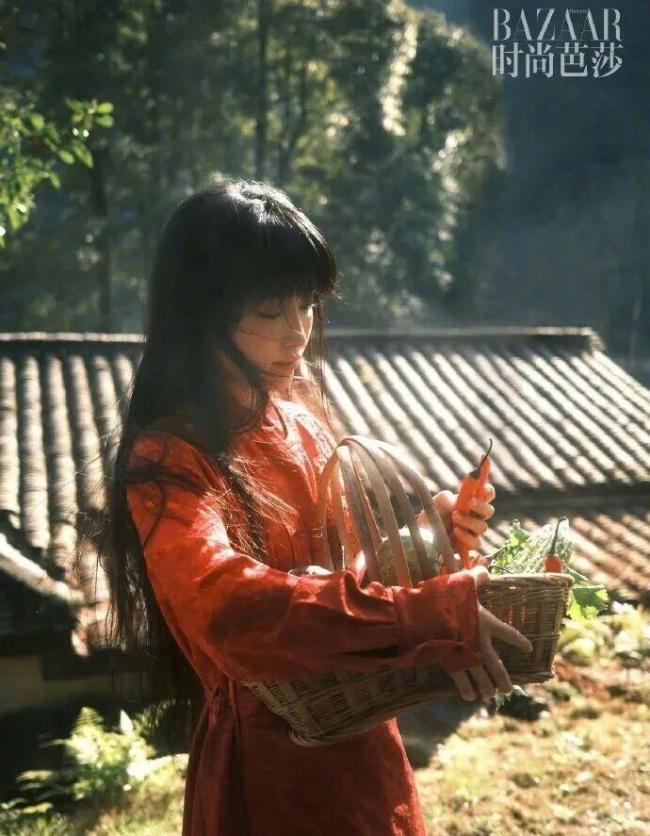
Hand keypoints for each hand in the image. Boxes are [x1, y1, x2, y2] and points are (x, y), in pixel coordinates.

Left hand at [417, 483, 495, 555]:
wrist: (422, 531)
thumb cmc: (433, 512)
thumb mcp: (437, 502)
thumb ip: (448, 498)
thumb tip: (456, 502)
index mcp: (472, 502)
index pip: (487, 495)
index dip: (488, 491)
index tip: (482, 488)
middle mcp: (475, 516)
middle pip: (489, 511)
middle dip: (481, 506)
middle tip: (470, 502)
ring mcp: (473, 531)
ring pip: (482, 527)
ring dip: (470, 521)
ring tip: (455, 516)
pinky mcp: (467, 546)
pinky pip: (475, 542)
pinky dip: (466, 536)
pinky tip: (455, 531)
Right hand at [449, 566, 532, 701]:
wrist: (421, 616)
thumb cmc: (443, 596)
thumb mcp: (462, 582)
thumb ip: (476, 576)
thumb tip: (486, 570)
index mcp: (486, 622)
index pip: (508, 633)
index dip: (519, 641)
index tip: (529, 648)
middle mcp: (479, 642)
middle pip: (496, 664)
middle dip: (503, 678)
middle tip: (509, 690)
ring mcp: (465, 654)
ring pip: (480, 676)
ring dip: (486, 687)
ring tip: (490, 696)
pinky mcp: (450, 662)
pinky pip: (461, 680)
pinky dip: (466, 689)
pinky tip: (469, 697)